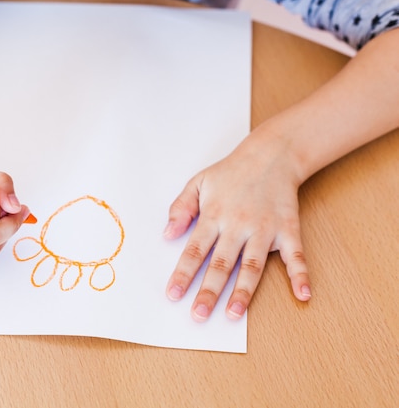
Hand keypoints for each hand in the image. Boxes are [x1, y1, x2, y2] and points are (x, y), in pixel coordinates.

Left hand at [164, 132, 311, 321]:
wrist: (272, 154)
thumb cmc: (231, 172)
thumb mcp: (198, 182)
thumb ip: (180, 208)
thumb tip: (167, 234)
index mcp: (214, 215)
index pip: (195, 250)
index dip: (183, 273)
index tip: (173, 294)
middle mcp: (238, 225)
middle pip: (221, 264)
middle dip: (208, 292)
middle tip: (198, 315)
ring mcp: (264, 229)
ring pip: (252, 266)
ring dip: (243, 292)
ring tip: (234, 314)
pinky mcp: (287, 229)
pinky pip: (296, 255)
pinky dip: (301, 275)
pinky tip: (303, 295)